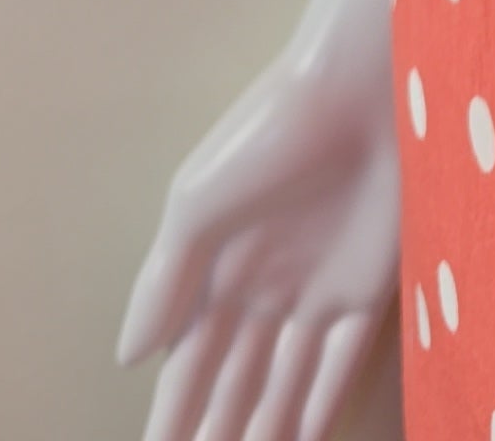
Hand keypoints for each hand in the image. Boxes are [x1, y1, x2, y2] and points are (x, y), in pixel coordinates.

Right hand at [119, 0, 400, 440]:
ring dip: (265, 430)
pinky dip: (320, 403)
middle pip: (234, 384)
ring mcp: (316, 289)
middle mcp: (263, 288)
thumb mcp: (197, 200)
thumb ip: (163, 281)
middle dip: (218, 432)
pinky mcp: (367, 285)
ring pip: (283, 383)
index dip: (172, 414)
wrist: (362, 89)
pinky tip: (304, 440)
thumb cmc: (268, 132)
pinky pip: (339, 363)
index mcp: (215, 268)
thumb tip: (128, 359)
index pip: (187, 365)